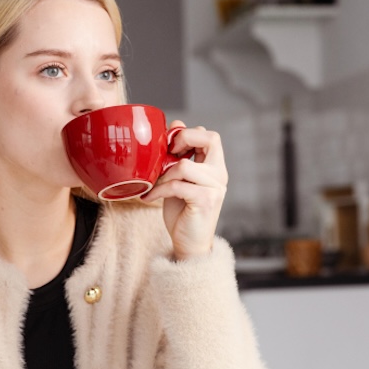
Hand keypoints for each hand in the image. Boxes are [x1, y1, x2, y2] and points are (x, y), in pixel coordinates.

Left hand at [141, 121, 227, 260]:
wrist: (189, 244)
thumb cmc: (182, 212)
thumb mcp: (178, 179)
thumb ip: (179, 156)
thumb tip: (176, 124)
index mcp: (214, 166)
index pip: (209, 135)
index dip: (188, 134)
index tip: (169, 147)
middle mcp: (219, 174)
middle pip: (210, 138)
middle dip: (183, 139)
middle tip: (167, 154)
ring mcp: (215, 188)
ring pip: (185, 165)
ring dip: (163, 174)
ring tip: (154, 185)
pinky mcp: (205, 201)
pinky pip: (177, 186)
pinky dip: (158, 190)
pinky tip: (149, 197)